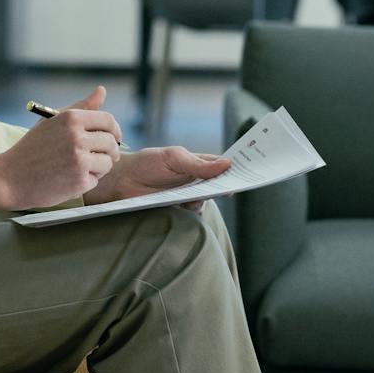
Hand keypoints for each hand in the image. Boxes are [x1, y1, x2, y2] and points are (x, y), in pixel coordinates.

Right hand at [0, 86, 122, 210]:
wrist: (10, 178)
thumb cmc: (32, 148)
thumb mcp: (52, 122)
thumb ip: (80, 107)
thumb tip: (102, 90)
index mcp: (71, 118)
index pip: (108, 120)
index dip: (113, 130)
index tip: (111, 138)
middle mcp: (77, 137)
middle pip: (111, 142)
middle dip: (109, 151)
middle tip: (97, 157)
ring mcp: (79, 160)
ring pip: (108, 162)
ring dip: (99, 167)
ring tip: (80, 168)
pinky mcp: (80, 181)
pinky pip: (96, 179)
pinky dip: (87, 181)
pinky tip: (70, 179)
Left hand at [84, 146, 230, 209]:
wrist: (123, 181)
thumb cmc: (147, 163)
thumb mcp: (173, 158)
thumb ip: (199, 164)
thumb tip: (228, 164)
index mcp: (198, 163)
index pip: (223, 166)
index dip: (236, 168)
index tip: (250, 171)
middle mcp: (196, 181)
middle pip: (218, 186)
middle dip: (226, 186)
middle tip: (229, 188)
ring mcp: (187, 196)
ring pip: (205, 201)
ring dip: (203, 199)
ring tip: (192, 195)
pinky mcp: (177, 211)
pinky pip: (192, 214)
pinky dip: (192, 212)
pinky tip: (186, 207)